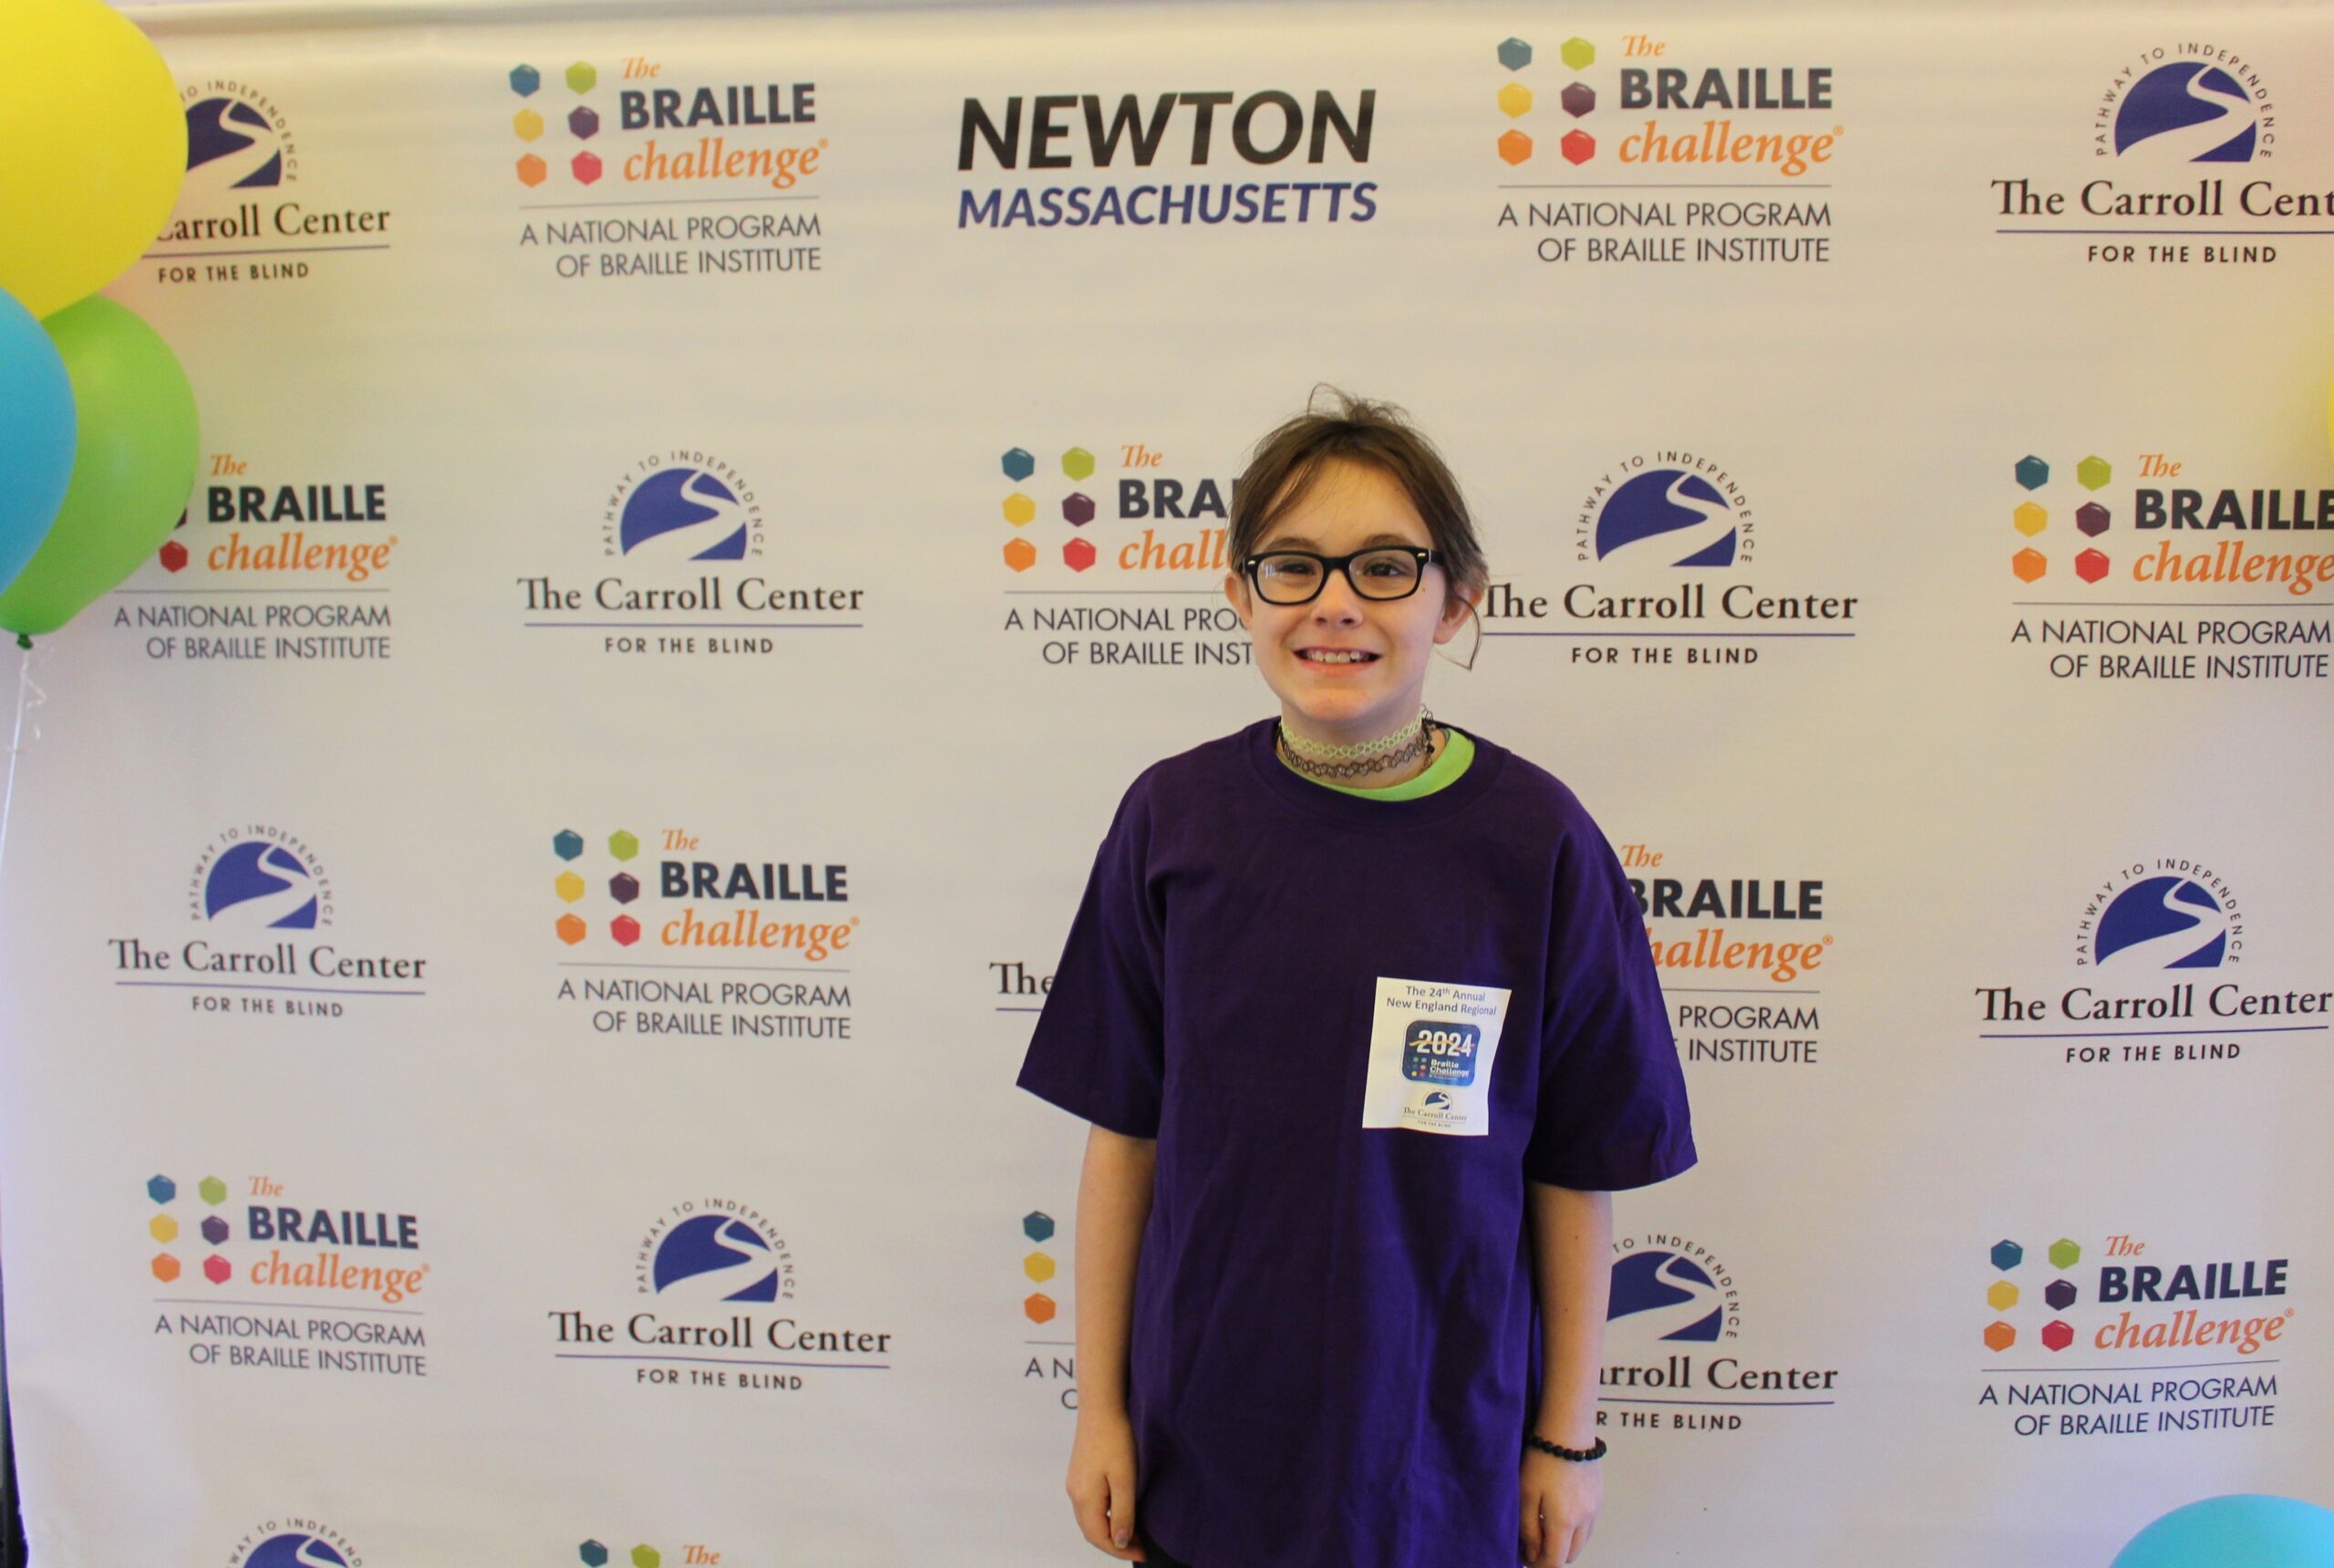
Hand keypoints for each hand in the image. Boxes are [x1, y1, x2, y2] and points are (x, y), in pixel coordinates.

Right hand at [1067, 1405, 1145, 1560]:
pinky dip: (1102, 1517)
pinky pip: (1088, 1506)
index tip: (1142, 1555)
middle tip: (1139, 1548)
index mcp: (1084, 1498)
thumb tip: (1119, 1542)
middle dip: (1114, 1544)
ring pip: (1089, 1520)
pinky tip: (1118, 1513)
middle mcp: (1074, 1494)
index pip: (1099, 1538)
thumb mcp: (1125, 1479)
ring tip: (1132, 1535)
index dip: (1120, 1551)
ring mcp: (1074, 1484)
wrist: (1101, 1406)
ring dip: (1108, 1532)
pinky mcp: (1078, 1474)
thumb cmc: (1115, 1439)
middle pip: (1091, 1532)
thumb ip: (1122, 1512)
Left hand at [1519, 1448, 1600, 1565]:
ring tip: (1543, 1528)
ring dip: (1564, 1544)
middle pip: (1570, 1555)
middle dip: (1551, 1556)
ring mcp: (1594, 1508)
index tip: (1524, 1557)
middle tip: (1531, 1544)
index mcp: (1564, 1522)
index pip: (1555, 1561)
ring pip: (1581, 1542)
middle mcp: (1584, 1520)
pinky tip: (1558, 1514)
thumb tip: (1532, 1552)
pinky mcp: (1598, 1496)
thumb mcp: (1526, 1494)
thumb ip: (1528, 1528)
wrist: (1568, 1429)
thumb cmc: (1542, 1459)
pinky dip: (1574, 1529)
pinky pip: (1588, 1525)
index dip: (1538, 1565)